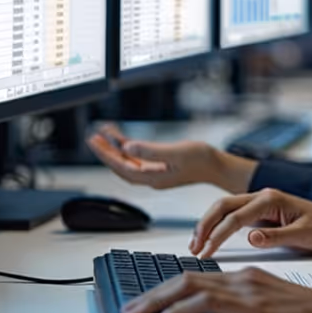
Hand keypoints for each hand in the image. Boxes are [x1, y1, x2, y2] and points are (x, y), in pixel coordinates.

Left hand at [86, 124, 216, 189]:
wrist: (217, 166)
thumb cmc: (201, 160)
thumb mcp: (175, 152)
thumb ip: (150, 151)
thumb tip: (128, 147)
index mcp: (152, 177)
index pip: (121, 166)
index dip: (106, 154)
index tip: (95, 141)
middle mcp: (150, 177)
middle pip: (121, 166)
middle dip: (107, 152)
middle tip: (94, 138)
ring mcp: (155, 173)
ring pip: (129, 162)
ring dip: (116, 149)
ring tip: (105, 135)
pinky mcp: (161, 167)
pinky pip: (139, 159)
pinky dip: (130, 149)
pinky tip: (125, 140)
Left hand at [122, 268, 311, 312]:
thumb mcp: (271, 312)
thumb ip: (246, 311)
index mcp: (247, 277)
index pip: (198, 279)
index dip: (168, 290)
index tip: (148, 304)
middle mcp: (243, 277)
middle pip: (186, 279)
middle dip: (153, 295)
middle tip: (130, 309)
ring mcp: (246, 289)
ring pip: (188, 288)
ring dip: (156, 302)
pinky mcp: (250, 306)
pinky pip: (204, 305)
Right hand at [191, 188, 311, 256]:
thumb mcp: (304, 235)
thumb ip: (277, 237)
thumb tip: (251, 238)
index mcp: (271, 199)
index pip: (235, 217)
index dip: (218, 235)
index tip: (206, 252)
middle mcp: (263, 197)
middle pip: (223, 206)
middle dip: (205, 225)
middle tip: (194, 248)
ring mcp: (260, 204)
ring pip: (225, 209)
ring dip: (208, 225)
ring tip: (196, 245)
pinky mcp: (261, 214)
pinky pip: (233, 217)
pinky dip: (218, 227)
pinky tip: (211, 240)